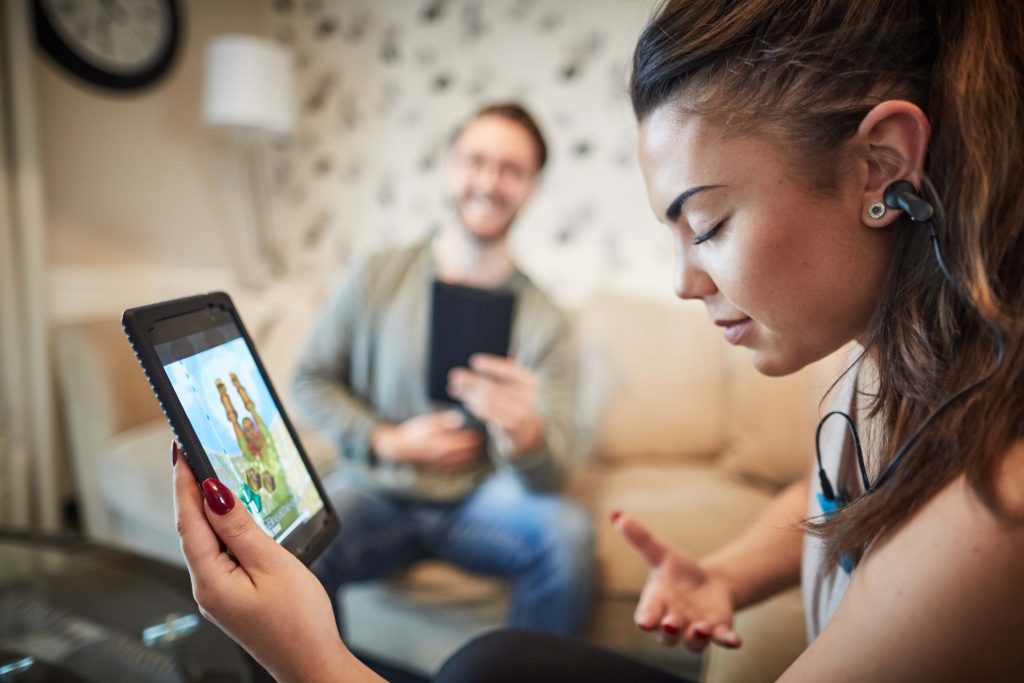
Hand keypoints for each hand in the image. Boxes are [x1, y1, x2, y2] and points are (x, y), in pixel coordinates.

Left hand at [171, 442, 377, 682]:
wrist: (313, 664)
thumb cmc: (299, 622)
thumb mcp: (272, 565)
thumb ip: (240, 528)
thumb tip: (215, 494)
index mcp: (211, 581)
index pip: (189, 521)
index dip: (185, 483)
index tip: (181, 451)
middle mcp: (207, 588)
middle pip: (192, 530)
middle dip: (191, 490)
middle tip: (191, 454)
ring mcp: (219, 594)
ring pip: (205, 541)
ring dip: (206, 507)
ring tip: (209, 474)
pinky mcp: (233, 596)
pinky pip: (220, 554)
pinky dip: (221, 528)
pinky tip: (231, 515)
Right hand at [371, 410, 483, 470]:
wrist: (399, 448)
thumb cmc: (413, 432)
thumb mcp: (426, 422)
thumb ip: (442, 421)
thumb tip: (458, 418)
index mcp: (440, 443)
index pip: (462, 442)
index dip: (473, 438)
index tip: (482, 433)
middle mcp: (442, 456)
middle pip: (464, 453)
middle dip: (475, 449)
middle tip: (485, 443)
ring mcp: (440, 463)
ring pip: (461, 462)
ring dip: (471, 457)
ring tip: (480, 451)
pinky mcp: (437, 468)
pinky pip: (454, 468)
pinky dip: (463, 465)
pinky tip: (468, 461)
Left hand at [447, 354, 542, 455]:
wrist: (526, 427)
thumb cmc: (515, 395)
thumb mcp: (516, 380)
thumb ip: (509, 364)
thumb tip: (502, 345)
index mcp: (529, 380)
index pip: (509, 370)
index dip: (491, 365)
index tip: (473, 360)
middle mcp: (527, 396)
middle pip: (494, 387)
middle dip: (472, 381)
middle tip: (454, 374)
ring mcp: (520, 413)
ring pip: (488, 402)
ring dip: (468, 394)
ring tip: (454, 387)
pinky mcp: (510, 426)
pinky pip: (488, 415)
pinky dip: (474, 405)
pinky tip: (465, 399)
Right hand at [613, 511, 741, 651]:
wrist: (709, 583)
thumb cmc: (678, 571)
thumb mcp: (661, 552)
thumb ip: (640, 538)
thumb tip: (617, 514)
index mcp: (656, 604)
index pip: (647, 615)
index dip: (645, 620)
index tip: (644, 623)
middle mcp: (673, 622)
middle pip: (666, 636)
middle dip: (668, 631)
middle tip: (671, 624)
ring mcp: (695, 629)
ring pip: (692, 642)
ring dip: (696, 637)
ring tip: (702, 627)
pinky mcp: (718, 630)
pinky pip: (721, 640)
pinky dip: (727, 641)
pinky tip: (734, 640)